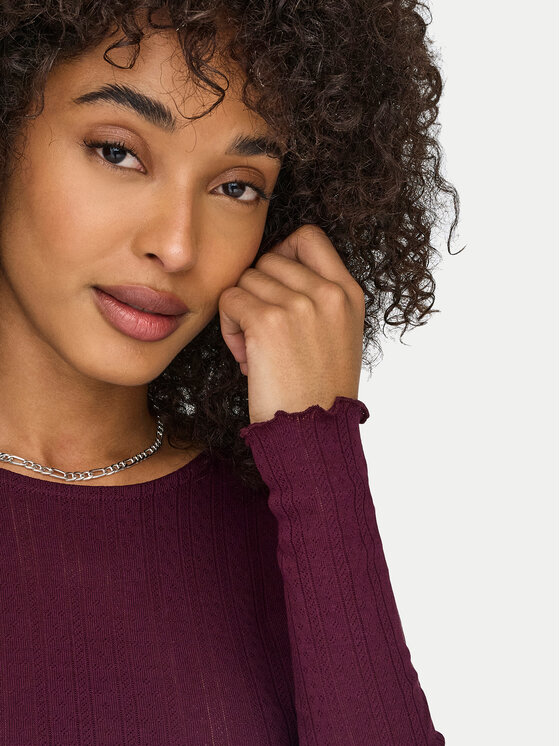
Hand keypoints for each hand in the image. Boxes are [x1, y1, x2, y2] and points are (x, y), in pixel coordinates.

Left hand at [218, 224, 365, 424]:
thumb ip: (320, 298)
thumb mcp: (339, 335)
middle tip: (265, 332)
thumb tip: (275, 268)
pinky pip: (229, 300)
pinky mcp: (269, 321)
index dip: (282, 254)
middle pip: (268, 259)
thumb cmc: (319, 392)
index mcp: (348, 293)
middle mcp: (328, 292)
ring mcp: (300, 304)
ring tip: (257, 350)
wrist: (314, 434)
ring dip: (241, 312)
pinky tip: (246, 358)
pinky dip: (229, 328)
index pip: (308, 236)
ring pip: (245, 279)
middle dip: (258, 292)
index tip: (275, 287)